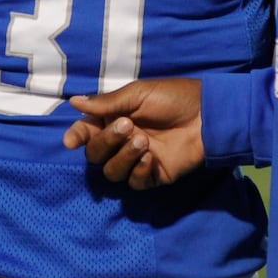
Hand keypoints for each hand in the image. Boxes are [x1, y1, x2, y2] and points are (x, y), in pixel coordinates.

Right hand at [62, 78, 204, 189]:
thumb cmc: (173, 98)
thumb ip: (106, 103)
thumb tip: (74, 102)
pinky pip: (133, 182)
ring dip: (122, 156)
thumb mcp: (138, 94)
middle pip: (95, 154)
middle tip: (127, 125)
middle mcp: (121, 141)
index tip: (71, 141)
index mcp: (113, 119)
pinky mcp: (153, 175)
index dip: (76, 136)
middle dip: (105, 142)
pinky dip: (137, 170)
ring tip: (143, 140)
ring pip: (111, 172)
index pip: (86, 132)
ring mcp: (137, 160)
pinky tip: (150, 157)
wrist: (207, 115)